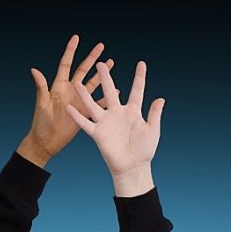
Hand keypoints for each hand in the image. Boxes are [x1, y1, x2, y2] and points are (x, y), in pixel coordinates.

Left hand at [17, 34, 113, 167]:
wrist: (46, 142)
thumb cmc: (41, 123)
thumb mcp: (42, 103)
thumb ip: (41, 86)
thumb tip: (34, 69)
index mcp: (59, 86)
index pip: (66, 63)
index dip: (71, 50)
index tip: (77, 37)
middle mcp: (70, 91)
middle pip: (83, 70)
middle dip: (92, 58)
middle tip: (101, 46)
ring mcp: (78, 101)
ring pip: (92, 84)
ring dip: (102, 74)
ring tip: (110, 63)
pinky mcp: (84, 112)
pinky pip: (98, 103)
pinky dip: (106, 98)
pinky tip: (115, 91)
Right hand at [67, 60, 163, 196]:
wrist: (132, 168)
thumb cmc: (144, 150)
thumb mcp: (152, 130)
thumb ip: (154, 114)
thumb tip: (160, 98)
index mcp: (132, 111)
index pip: (137, 90)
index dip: (139, 77)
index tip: (141, 63)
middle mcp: (117, 113)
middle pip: (110, 91)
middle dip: (106, 77)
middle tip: (101, 64)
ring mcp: (106, 123)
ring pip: (93, 105)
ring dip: (85, 94)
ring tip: (78, 82)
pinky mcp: (98, 134)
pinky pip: (85, 124)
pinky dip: (77, 116)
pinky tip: (69, 107)